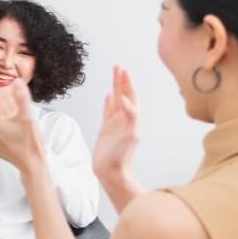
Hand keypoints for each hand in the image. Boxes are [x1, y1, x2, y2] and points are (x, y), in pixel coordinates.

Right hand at [93, 65, 139, 179]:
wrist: (111, 171)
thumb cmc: (121, 156)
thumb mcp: (130, 135)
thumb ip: (130, 116)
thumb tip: (125, 99)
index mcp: (132, 118)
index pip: (130, 96)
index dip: (127, 83)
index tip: (124, 70)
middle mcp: (124, 118)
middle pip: (123, 94)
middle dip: (121, 80)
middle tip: (118, 66)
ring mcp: (115, 123)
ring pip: (115, 100)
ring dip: (115, 87)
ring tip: (114, 74)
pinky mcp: (106, 129)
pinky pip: (107, 111)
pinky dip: (107, 102)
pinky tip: (107, 96)